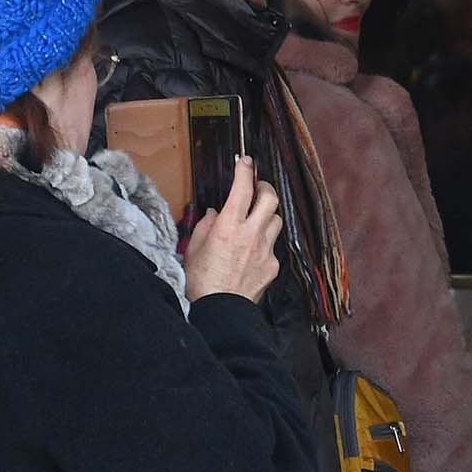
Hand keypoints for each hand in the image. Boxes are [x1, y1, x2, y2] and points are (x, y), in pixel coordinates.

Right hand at [184, 157, 282, 302]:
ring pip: (275, 221)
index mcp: (229, 226)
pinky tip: (252, 251)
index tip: (246, 161)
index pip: (242, 189)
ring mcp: (265, 249)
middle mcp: (251, 234)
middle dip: (265, 188)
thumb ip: (206, 226)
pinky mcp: (273, 265)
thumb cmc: (202, 280)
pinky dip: (264, 243)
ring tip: (255, 218)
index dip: (245, 171)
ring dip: (267, 215)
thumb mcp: (195, 248)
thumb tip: (214, 213)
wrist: (222, 310)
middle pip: (270, 199)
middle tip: (258, 187)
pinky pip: (272, 246)